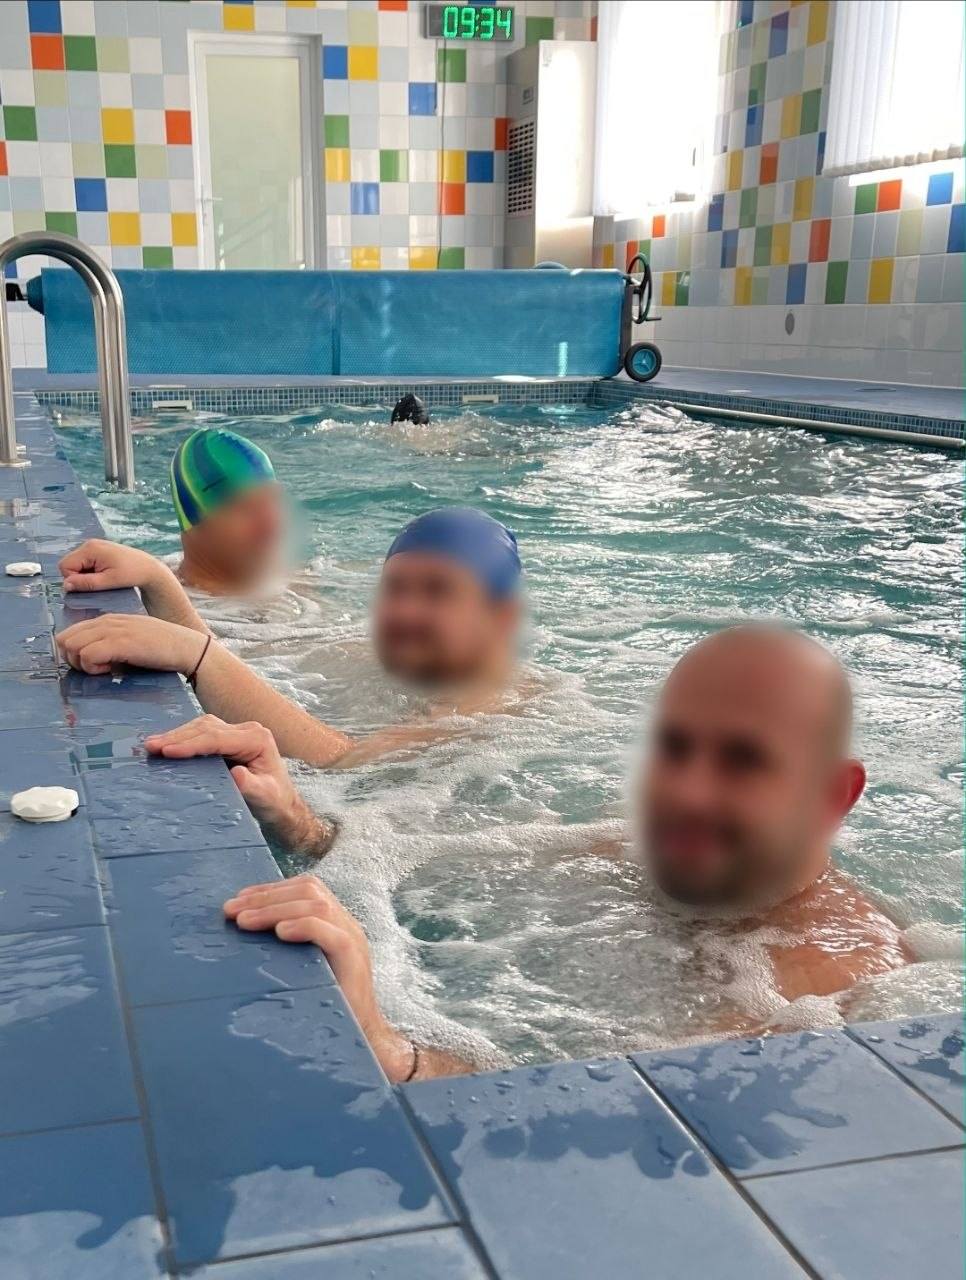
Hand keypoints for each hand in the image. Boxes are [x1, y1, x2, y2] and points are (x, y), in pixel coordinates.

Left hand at [56, 613, 206, 675]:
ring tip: (103, 669)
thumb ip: (112, 642)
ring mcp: (112, 631)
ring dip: (82, 663)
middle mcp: (107, 622)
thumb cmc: (162, 649)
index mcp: (109, 619)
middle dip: (72, 659)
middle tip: (94, 669)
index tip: (92, 664)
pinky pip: (87, 655)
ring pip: (72, 646)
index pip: (71, 632)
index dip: (74, 652)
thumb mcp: (132, 639)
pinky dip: (92, 667)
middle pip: (64, 639)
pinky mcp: (119, 643)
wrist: (186, 647)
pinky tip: (110, 671)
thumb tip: (91, 658)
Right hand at [59, 538, 165, 594]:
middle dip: (79, 577)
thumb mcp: (107, 581)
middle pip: (69, 564)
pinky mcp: (98, 550)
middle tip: (99, 582)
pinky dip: (91, 571)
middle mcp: (89, 544)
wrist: (148, 568)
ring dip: (86, 575)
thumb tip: (66, 585)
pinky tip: (105, 574)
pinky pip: (85, 563)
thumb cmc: (131, 574)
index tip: (91, 585)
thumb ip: (85, 583)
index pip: (65, 566)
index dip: (73, 579)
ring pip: (76, 564)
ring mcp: (94, 545)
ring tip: (104, 578)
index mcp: (90, 548)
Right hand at [145, 715, 331, 852]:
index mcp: (258, 739)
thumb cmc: (274, 801)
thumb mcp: (265, 796)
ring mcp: (238, 732)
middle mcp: (248, 730)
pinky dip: (183, 738)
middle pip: (207, 728)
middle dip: (178, 737)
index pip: (218, 738)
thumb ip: (251, 785)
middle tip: (150, 746)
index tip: (167, 751)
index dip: (191, 744)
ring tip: (151, 745)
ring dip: (177, 735)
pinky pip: (202, 734)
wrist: (281, 803)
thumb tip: (236, 773)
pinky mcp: (228, 739)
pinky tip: (166, 745)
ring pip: (202, 727)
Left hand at [224, 875, 413, 1080]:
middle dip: (265, 896)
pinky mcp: (355, 960)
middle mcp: (346, 924)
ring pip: (317, 905)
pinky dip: (304, 926)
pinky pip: (332, 934)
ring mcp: (354, 940)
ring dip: (275, 909)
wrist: (361, 1039)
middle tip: (230, 911)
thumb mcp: (302, 969)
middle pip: (309, 890)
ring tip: (244, 922)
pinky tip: (280, 932)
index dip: (270, 889)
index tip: (238, 900)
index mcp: (335, 922)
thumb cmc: (324, 1007)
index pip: (305, 888)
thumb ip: (285, 949)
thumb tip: (241, 934)